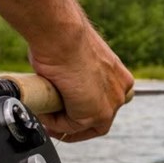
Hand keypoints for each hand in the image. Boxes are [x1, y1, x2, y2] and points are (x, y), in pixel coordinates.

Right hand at [28, 24, 133, 142]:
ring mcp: (111, 104)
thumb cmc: (62, 38)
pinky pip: (72, 127)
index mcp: (117, 74)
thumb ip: (73, 72)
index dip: (82, 109)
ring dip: (62, 125)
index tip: (66, 110)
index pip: (105, 101)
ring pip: (85, 125)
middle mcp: (119, 89)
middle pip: (98, 118)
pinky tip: (44, 112)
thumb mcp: (73, 55)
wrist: (62, 35)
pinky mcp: (96, 114)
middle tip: (53, 121)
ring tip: (44, 115)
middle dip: (74, 122)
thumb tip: (58, 80)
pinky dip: (55, 123)